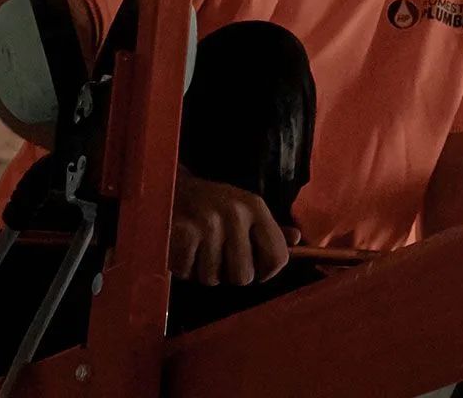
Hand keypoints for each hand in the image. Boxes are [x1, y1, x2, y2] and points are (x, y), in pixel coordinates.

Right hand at [169, 168, 296, 285]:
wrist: (165, 183)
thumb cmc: (209, 204)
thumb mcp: (243, 209)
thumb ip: (270, 229)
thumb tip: (297, 240)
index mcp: (255, 207)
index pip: (278, 257)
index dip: (266, 272)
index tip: (253, 267)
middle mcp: (235, 213)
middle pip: (243, 277)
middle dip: (227, 273)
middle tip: (216, 254)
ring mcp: (208, 223)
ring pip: (212, 279)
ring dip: (201, 271)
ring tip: (197, 248)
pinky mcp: (183, 233)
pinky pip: (187, 273)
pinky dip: (182, 267)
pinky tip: (181, 248)